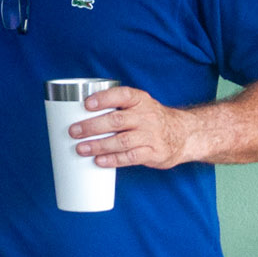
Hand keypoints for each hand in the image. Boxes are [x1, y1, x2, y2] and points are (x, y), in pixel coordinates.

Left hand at [70, 85, 192, 168]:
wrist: (183, 134)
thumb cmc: (149, 119)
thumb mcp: (138, 106)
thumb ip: (115, 108)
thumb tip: (75, 115)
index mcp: (140, 100)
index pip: (122, 95)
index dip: (104, 99)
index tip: (86, 104)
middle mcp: (146, 116)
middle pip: (116, 120)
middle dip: (92, 126)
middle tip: (74, 131)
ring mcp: (151, 135)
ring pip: (122, 141)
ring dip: (99, 145)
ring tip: (81, 149)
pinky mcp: (154, 152)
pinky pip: (131, 157)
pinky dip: (113, 160)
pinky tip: (99, 161)